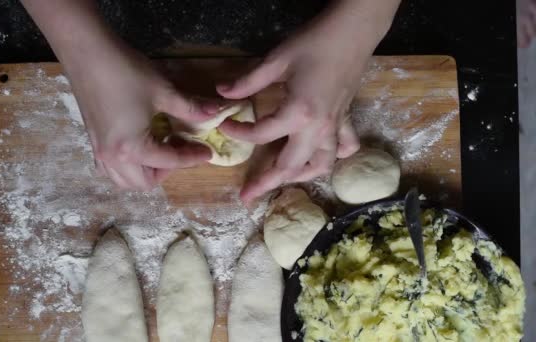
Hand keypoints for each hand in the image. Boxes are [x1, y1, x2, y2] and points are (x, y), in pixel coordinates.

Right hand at [66, 40, 215, 190]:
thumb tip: (214, 113)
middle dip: (167, 170)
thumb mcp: (163, 92)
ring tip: (159, 149)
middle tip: (180, 149)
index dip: (192, 157)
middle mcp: (113, 158)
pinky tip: (138, 145)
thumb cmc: (125, 72)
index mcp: (132, 149)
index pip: (170, 162)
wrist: (87, 52)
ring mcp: (99, 151)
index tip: (206, 151)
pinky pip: (110, 169)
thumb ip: (189, 109)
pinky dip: (127, 167)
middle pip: (145, 182)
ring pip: (124, 180)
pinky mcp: (92, 141)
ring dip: (145, 172)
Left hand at [216, 0, 398, 203]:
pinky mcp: (345, 121)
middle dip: (266, 184)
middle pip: (289, 167)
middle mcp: (318, 129)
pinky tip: (318, 155)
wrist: (354, 32)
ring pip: (320, 166)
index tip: (226, 126)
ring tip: (280, 180)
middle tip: (246, 196)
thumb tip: (222, 93)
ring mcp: (335, 128)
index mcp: (298, 113)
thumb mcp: (276, 60)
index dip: (239, 133)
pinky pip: (343, 149)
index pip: (261, 135)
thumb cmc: (315, 43)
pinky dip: (331, 157)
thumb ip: (248, 81)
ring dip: (298, 176)